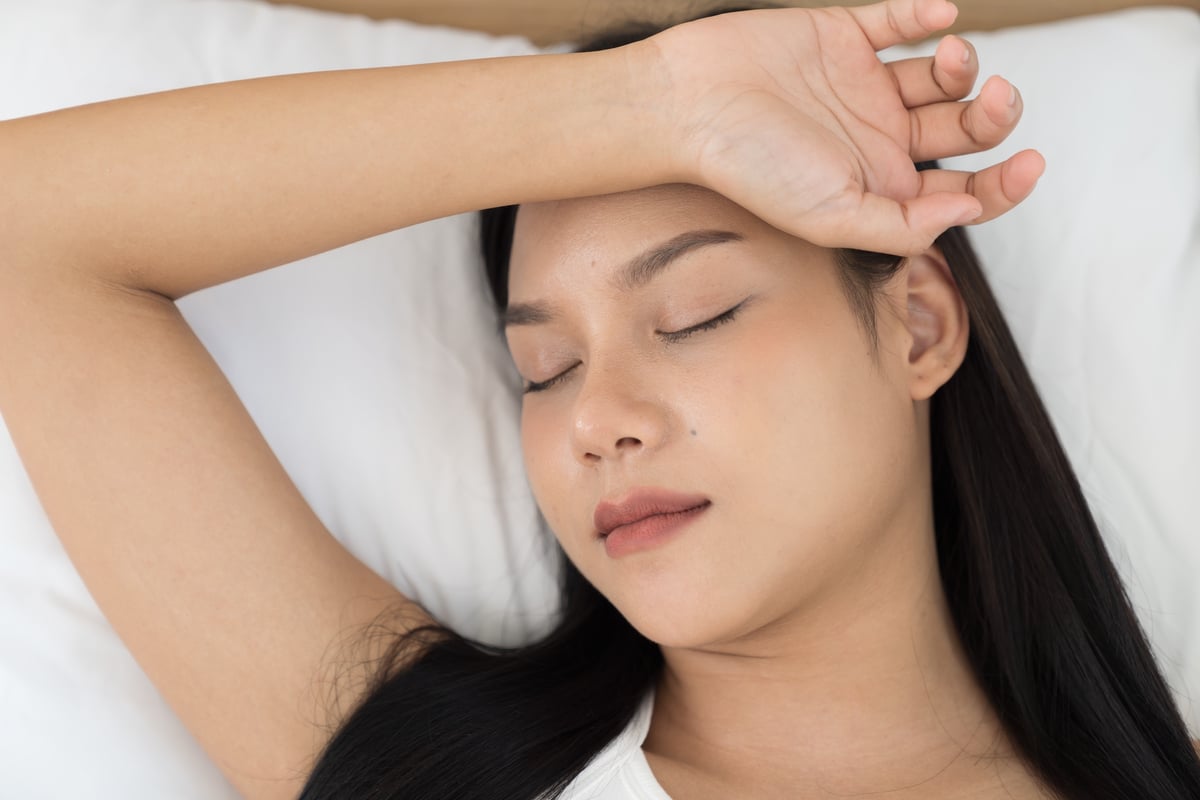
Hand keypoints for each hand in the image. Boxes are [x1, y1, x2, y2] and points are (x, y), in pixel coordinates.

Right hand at [643, 0, 1045, 254]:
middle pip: (962, 130)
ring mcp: (863, 86)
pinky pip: (897, 21)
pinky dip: (925, 14)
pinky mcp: (842, 37)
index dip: (1005, 184)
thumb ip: (902, 224)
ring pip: (940, 76)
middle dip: (994, 116)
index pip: (961, 191)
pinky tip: (939, 17)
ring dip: (963, 66)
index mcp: (880, 187)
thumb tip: (968, 211)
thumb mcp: (832, 218)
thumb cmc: (751, 168)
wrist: (689, 105)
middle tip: (995, 100)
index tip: (1031, 163)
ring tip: (951, 58)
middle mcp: (878, 139)